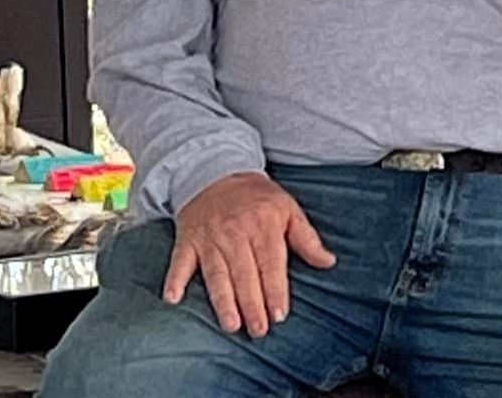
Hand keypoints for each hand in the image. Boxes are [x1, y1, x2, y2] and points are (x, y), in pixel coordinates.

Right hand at [163, 170, 335, 335]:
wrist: (216, 172)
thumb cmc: (256, 197)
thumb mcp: (287, 208)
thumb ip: (307, 238)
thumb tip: (329, 262)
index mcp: (263, 225)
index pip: (271, 263)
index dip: (275, 291)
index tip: (279, 315)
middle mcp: (236, 232)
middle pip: (244, 273)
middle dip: (252, 304)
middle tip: (258, 330)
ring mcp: (210, 237)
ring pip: (217, 273)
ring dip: (223, 300)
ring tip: (231, 324)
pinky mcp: (188, 240)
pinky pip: (180, 261)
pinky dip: (174, 279)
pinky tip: (173, 298)